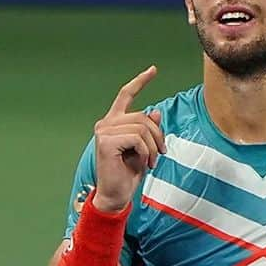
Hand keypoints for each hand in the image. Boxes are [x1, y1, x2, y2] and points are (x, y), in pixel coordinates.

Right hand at [92, 65, 165, 211]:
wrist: (115, 196)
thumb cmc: (128, 175)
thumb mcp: (144, 149)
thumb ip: (147, 131)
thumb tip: (155, 112)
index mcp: (113, 122)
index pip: (125, 95)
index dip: (140, 82)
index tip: (153, 70)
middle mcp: (105, 123)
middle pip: (142, 116)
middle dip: (158, 135)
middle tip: (161, 154)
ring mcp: (103, 131)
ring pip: (142, 127)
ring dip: (153, 147)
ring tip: (152, 162)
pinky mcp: (106, 141)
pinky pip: (137, 138)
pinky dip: (146, 152)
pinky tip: (144, 163)